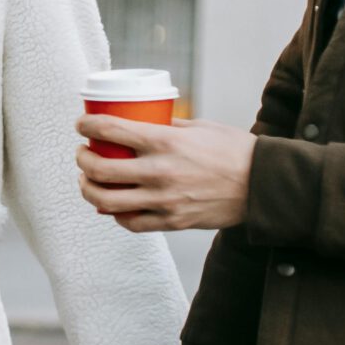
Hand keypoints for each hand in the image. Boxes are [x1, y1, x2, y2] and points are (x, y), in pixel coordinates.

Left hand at [76, 115, 254, 232]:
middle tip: (82, 152)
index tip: (81, 125)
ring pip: (106, 201)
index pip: (109, 130)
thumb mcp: (198, 127)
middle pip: (98, 169)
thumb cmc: (233, 150)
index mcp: (164, 141)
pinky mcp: (172, 221)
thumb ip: (167, 127)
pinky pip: (131, 222)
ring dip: (88, 189)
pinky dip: (116, 214)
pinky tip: (113, 205)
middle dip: (81, 159)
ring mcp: (164, 200)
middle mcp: (159, 171)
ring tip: (88, 181)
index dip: (86, 126)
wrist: (263, 185)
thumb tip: (141, 122)